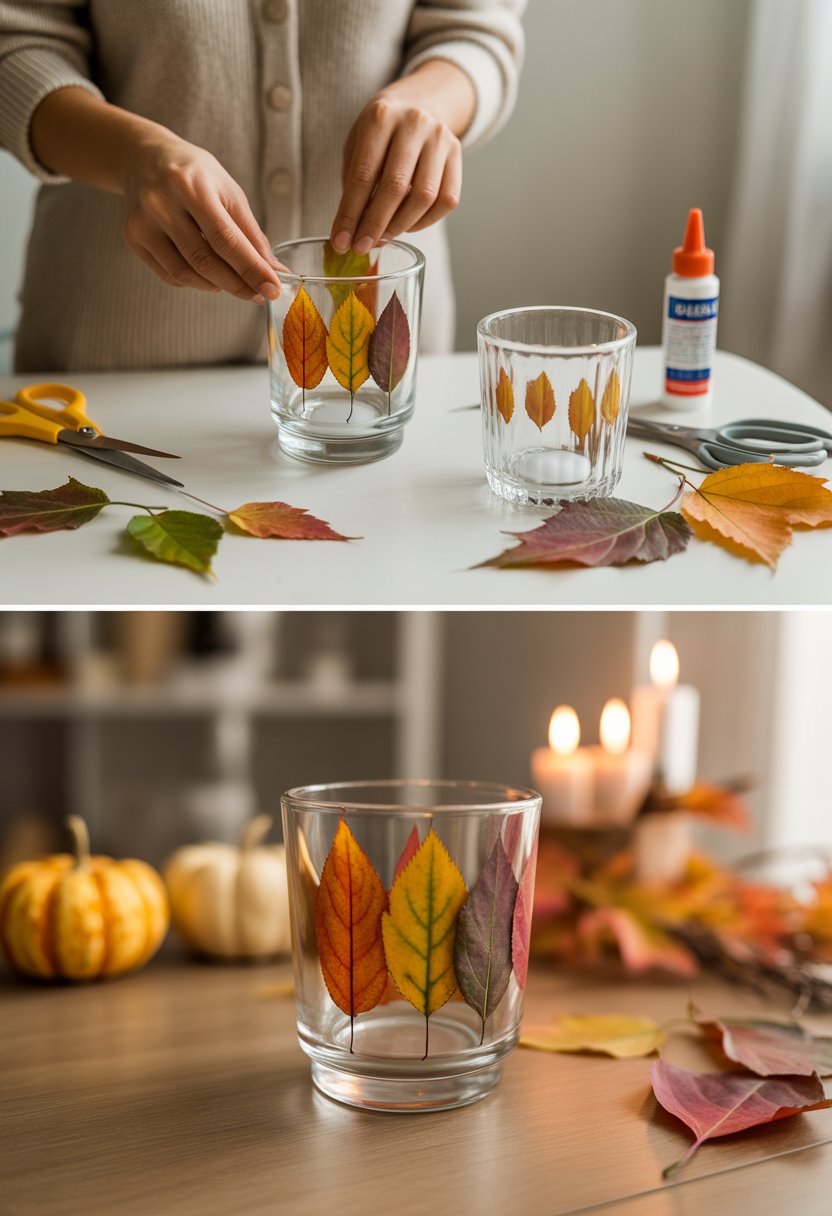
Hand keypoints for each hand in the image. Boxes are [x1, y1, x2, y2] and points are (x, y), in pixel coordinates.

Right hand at [122, 135, 283, 302]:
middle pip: (205, 261)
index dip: (251, 269)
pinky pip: (170, 275)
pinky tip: (206, 272)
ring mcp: (142, 222)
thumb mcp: (228, 193)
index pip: (226, 240)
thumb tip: (274, 271)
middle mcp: (161, 203)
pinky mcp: (132, 237)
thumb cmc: (195, 175)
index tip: (272, 290)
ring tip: (234, 281)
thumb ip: (251, 234)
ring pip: (186, 274)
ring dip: (217, 285)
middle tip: (258, 294)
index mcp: (191, 185)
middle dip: (237, 284)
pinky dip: (195, 280)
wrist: (146, 158)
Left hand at [329, 62, 473, 254]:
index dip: (351, 214)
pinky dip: (425, 221)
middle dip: (375, 224)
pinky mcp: (457, 154)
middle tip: (362, 247)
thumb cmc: (380, 131)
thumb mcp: (358, 143)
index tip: (341, 242)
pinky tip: (407, 225)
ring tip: (383, 237)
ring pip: (424, 197)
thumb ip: (354, 182)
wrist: (420, 101)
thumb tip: (352, 231)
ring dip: (401, 226)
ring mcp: (440, 138)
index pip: (363, 174)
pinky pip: (446, 200)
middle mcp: (414, 123)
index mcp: (381, 116)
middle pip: (395, 187)